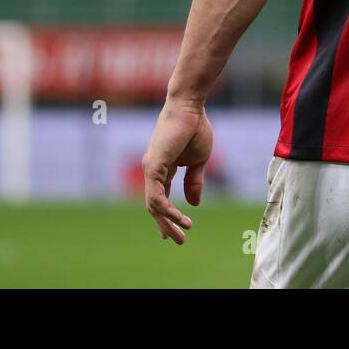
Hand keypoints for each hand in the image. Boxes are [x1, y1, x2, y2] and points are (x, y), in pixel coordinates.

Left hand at [142, 98, 212, 244]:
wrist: (191, 107)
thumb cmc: (195, 128)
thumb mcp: (198, 161)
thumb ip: (194, 181)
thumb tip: (194, 204)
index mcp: (162, 169)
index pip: (161, 198)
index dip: (167, 216)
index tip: (177, 232)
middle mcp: (152, 170)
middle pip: (154, 206)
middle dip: (165, 225)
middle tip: (177, 241)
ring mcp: (150, 169)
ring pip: (154, 205)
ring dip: (168, 222)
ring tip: (183, 233)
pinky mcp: (153, 167)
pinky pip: (157, 197)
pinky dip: (168, 210)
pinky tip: (182, 218)